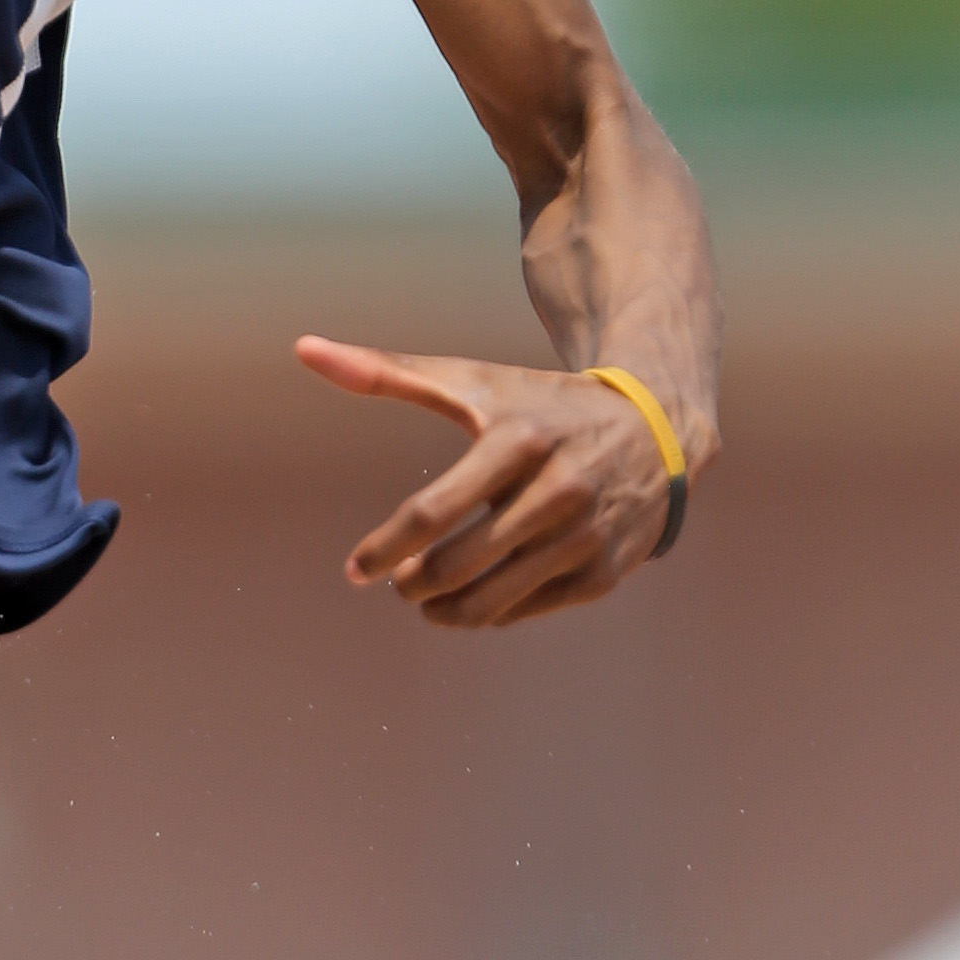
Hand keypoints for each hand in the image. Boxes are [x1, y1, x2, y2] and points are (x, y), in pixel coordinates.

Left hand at [296, 335, 679, 625]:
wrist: (657, 429)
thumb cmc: (542, 406)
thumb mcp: (474, 382)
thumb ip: (385, 372)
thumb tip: (302, 348)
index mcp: (519, 441)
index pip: (432, 512)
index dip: (385, 548)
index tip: (355, 570)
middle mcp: (559, 490)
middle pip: (457, 564)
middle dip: (413, 583)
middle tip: (397, 582)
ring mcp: (586, 535)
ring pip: (490, 600)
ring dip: (443, 610)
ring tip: (425, 598)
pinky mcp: (604, 572)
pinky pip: (526, 609)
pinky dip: (490, 611)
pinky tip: (475, 596)